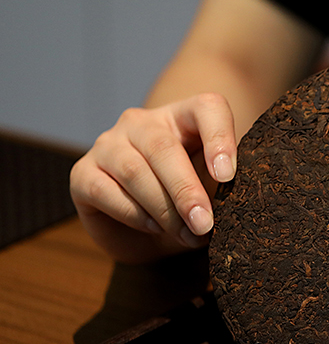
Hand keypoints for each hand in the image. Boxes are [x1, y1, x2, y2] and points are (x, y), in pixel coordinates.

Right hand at [70, 93, 236, 262]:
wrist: (151, 235)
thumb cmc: (189, 203)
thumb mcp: (213, 191)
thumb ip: (221, 184)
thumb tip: (229, 193)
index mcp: (184, 116)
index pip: (207, 108)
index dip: (219, 138)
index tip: (227, 176)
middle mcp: (142, 123)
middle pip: (163, 147)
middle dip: (185, 190)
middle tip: (204, 223)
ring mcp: (108, 144)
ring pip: (134, 171)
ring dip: (163, 209)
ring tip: (187, 234)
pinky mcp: (83, 173)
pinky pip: (105, 191)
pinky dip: (134, 214)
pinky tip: (154, 227)